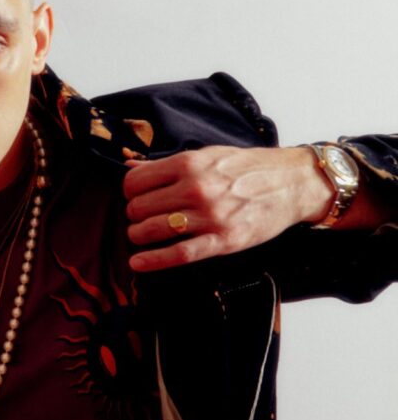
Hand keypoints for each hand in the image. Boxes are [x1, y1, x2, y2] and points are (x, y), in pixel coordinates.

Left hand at [123, 145, 332, 271]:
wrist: (291, 183)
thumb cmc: (247, 168)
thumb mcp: (206, 156)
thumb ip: (167, 164)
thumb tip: (130, 167)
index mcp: (188, 164)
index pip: (135, 182)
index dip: (129, 192)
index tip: (135, 197)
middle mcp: (196, 188)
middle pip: (139, 208)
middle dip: (135, 215)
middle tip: (142, 218)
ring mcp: (210, 216)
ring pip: (153, 230)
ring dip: (139, 236)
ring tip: (142, 236)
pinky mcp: (224, 241)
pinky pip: (179, 254)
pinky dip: (154, 261)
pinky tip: (138, 264)